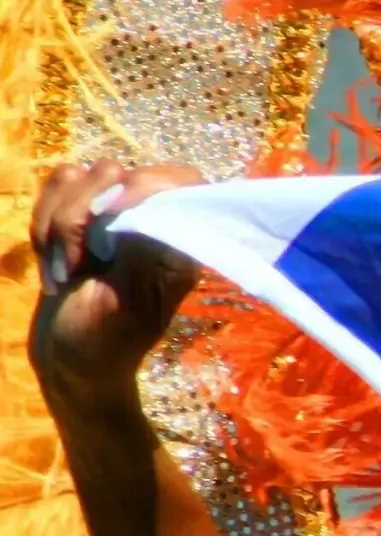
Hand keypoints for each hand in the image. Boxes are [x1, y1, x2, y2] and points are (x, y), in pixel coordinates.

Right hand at [27, 158, 205, 413]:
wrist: (68, 362)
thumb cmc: (102, 344)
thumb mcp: (123, 304)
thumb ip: (137, 253)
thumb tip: (143, 206)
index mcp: (179, 245)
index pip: (183, 180)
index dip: (147, 183)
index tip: (108, 216)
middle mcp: (152, 223)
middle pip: (117, 172)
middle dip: (80, 217)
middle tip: (75, 267)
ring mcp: (114, 216)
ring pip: (80, 177)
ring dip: (57, 224)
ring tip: (63, 271)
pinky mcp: (80, 215)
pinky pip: (57, 187)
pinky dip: (43, 220)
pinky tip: (51, 260)